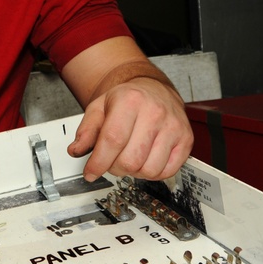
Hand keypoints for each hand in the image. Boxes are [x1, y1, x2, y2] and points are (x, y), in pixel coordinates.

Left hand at [66, 77, 192, 180]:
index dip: (98, 162)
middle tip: (111, 161)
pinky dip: (151, 174)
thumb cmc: (127, 99)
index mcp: (131, 100)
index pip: (113, 140)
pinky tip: (144, 161)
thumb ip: (86, 129)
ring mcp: (173, 127)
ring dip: (133, 172)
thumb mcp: (99, 107)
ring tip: (128, 159)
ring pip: (149, 169)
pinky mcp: (185, 140)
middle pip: (130, 159)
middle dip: (115, 168)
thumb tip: (76, 150)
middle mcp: (155, 112)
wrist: (154, 89)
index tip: (90, 173)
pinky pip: (167, 172)